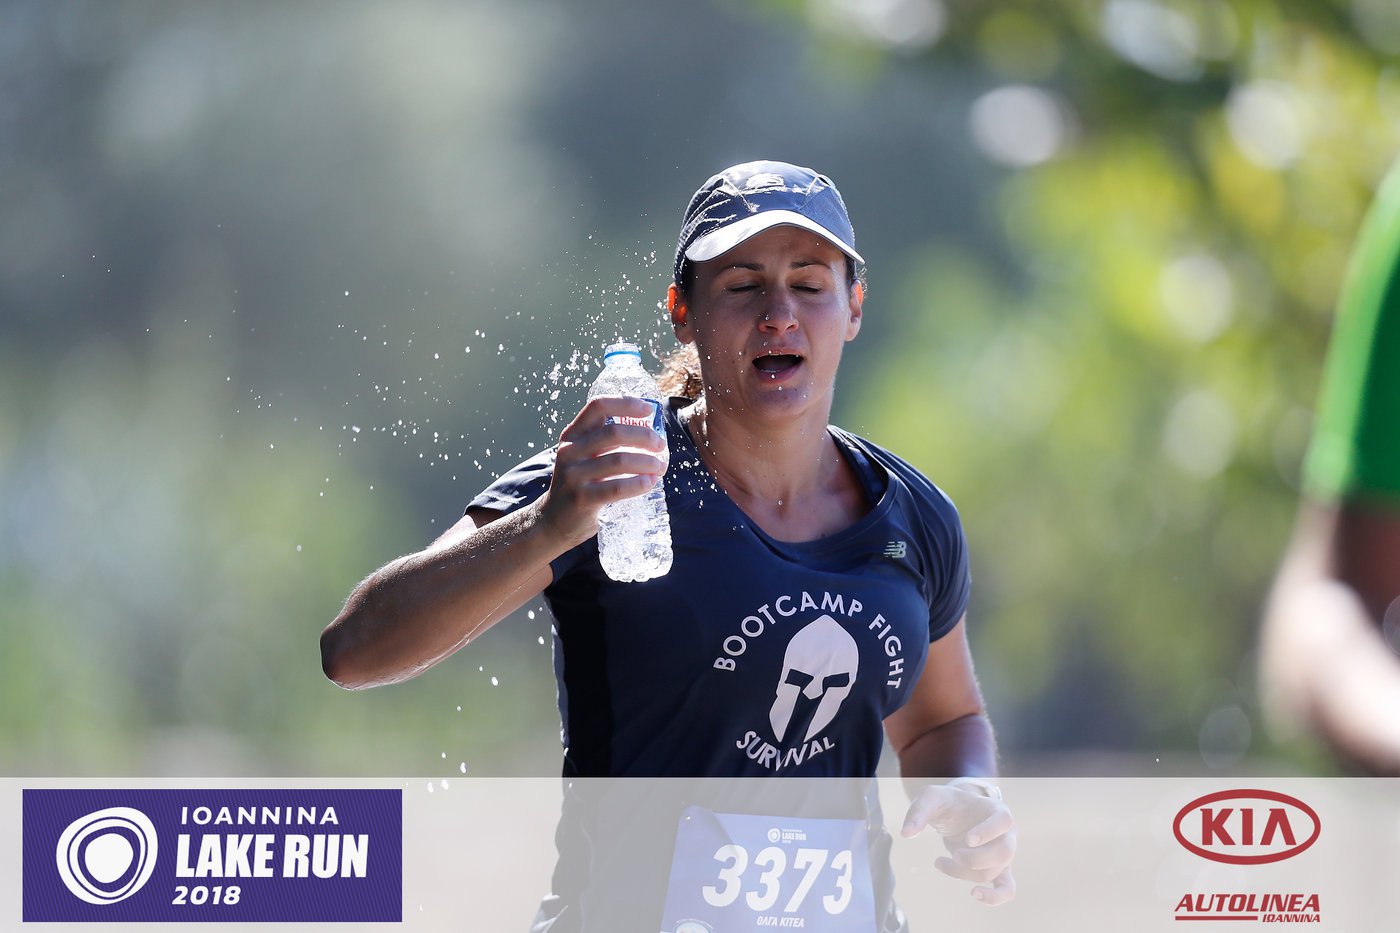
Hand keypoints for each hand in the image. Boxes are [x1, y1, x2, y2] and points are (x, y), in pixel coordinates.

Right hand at [536, 395, 667, 547]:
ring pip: (619, 460)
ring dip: (647, 462)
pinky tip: (649, 483)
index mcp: (572, 435)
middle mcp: (570, 451)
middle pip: (614, 432)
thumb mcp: (583, 457)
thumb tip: (649, 432)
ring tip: (660, 467)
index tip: (648, 410)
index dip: (626, 403)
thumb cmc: (579, 485)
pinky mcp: (582, 498)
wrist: (554, 520)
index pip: (598, 406)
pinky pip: (617, 487)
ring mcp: (574, 475)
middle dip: (644, 437)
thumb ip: (605, 443)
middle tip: (660, 445)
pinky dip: (638, 484)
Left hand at [900, 779, 1015, 904]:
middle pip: (1003, 852)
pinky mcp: (998, 869)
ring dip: (964, 873)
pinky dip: (995, 897)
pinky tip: (974, 894)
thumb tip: (907, 834)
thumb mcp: (930, 798)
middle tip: (953, 854)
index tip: (968, 840)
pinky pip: (1006, 889)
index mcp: (995, 810)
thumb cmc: (948, 803)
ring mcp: (1004, 853)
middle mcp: (1006, 833)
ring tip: (940, 862)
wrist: (957, 813)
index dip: (988, 831)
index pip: (1004, 820)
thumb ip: (918, 811)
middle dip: (974, 859)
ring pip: (994, 871)